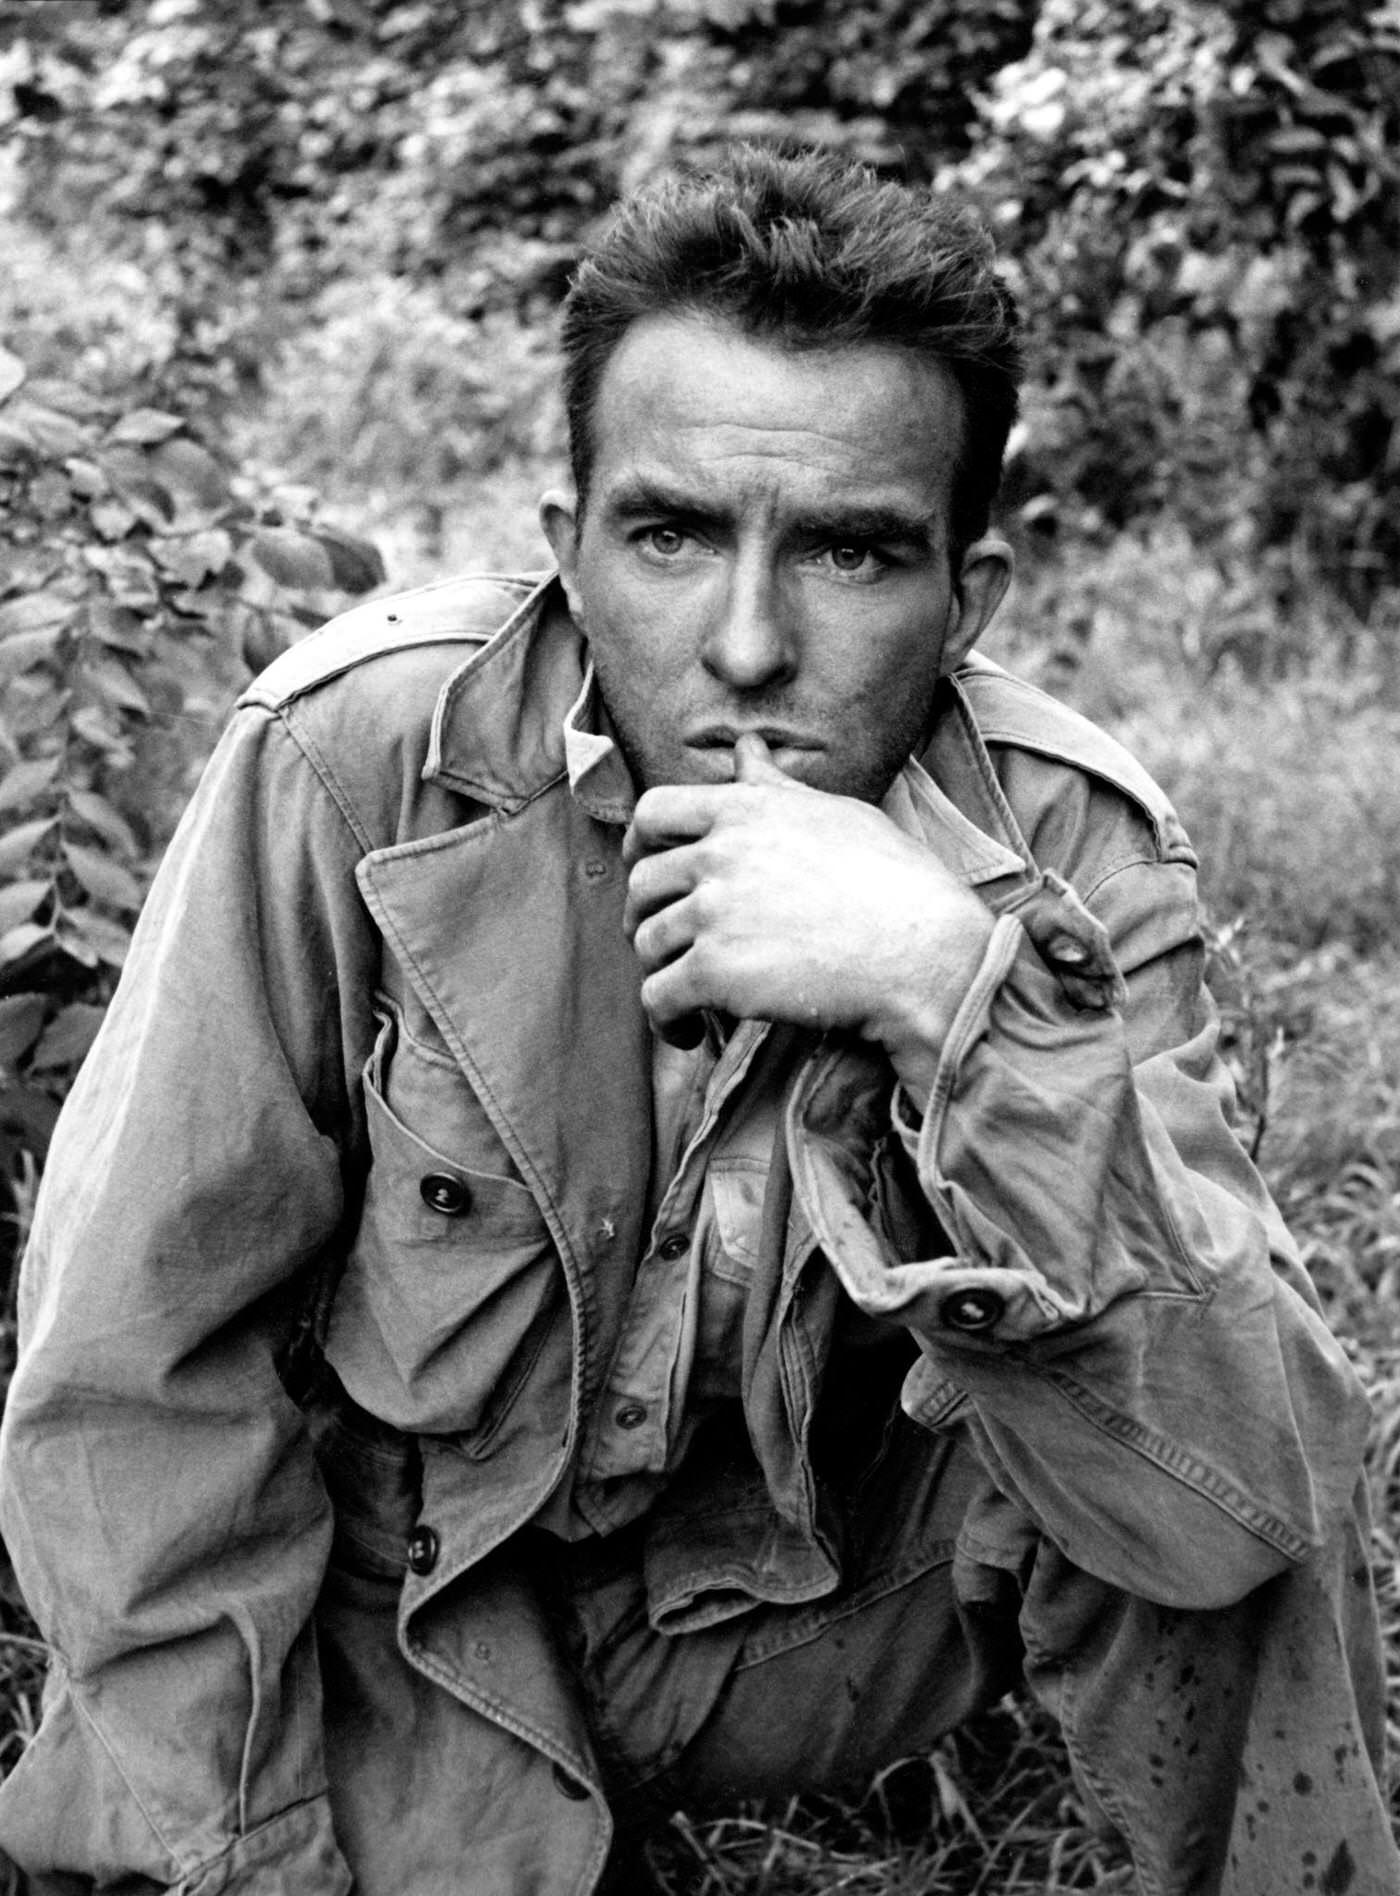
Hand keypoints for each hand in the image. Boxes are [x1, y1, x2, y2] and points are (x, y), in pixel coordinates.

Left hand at [622, 735, 994, 1061]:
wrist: (923, 952)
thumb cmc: (896, 884)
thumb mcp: (837, 815)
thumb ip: (776, 788)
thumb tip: (745, 750)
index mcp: (745, 809)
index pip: (653, 812)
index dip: (639, 846)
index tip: (649, 873)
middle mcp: (720, 853)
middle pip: (641, 883)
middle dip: (644, 916)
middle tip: (667, 945)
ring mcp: (713, 912)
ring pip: (646, 943)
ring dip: (660, 972)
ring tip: (688, 996)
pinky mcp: (714, 971)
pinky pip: (657, 997)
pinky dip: (667, 1021)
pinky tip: (693, 1031)